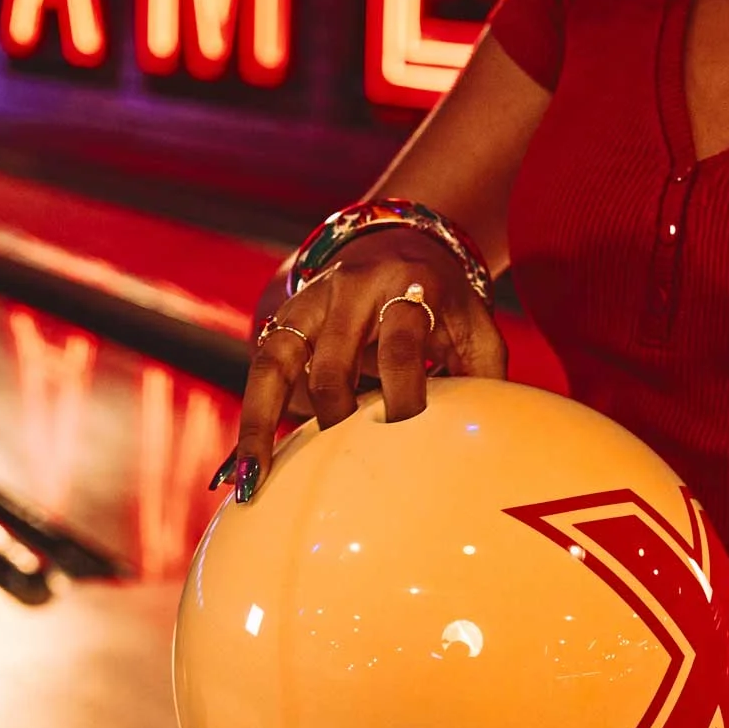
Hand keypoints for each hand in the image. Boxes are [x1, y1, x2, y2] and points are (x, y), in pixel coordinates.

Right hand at [220, 226, 507, 501]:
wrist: (400, 244)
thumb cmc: (444, 305)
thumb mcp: (475, 330)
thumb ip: (483, 380)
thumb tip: (484, 449)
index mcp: (408, 287)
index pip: (401, 345)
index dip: (402, 394)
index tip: (406, 440)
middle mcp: (350, 288)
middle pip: (331, 359)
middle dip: (337, 416)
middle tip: (346, 467)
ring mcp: (309, 301)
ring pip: (275, 362)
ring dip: (260, 423)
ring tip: (249, 483)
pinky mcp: (283, 319)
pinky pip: (260, 371)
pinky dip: (252, 418)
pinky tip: (244, 468)